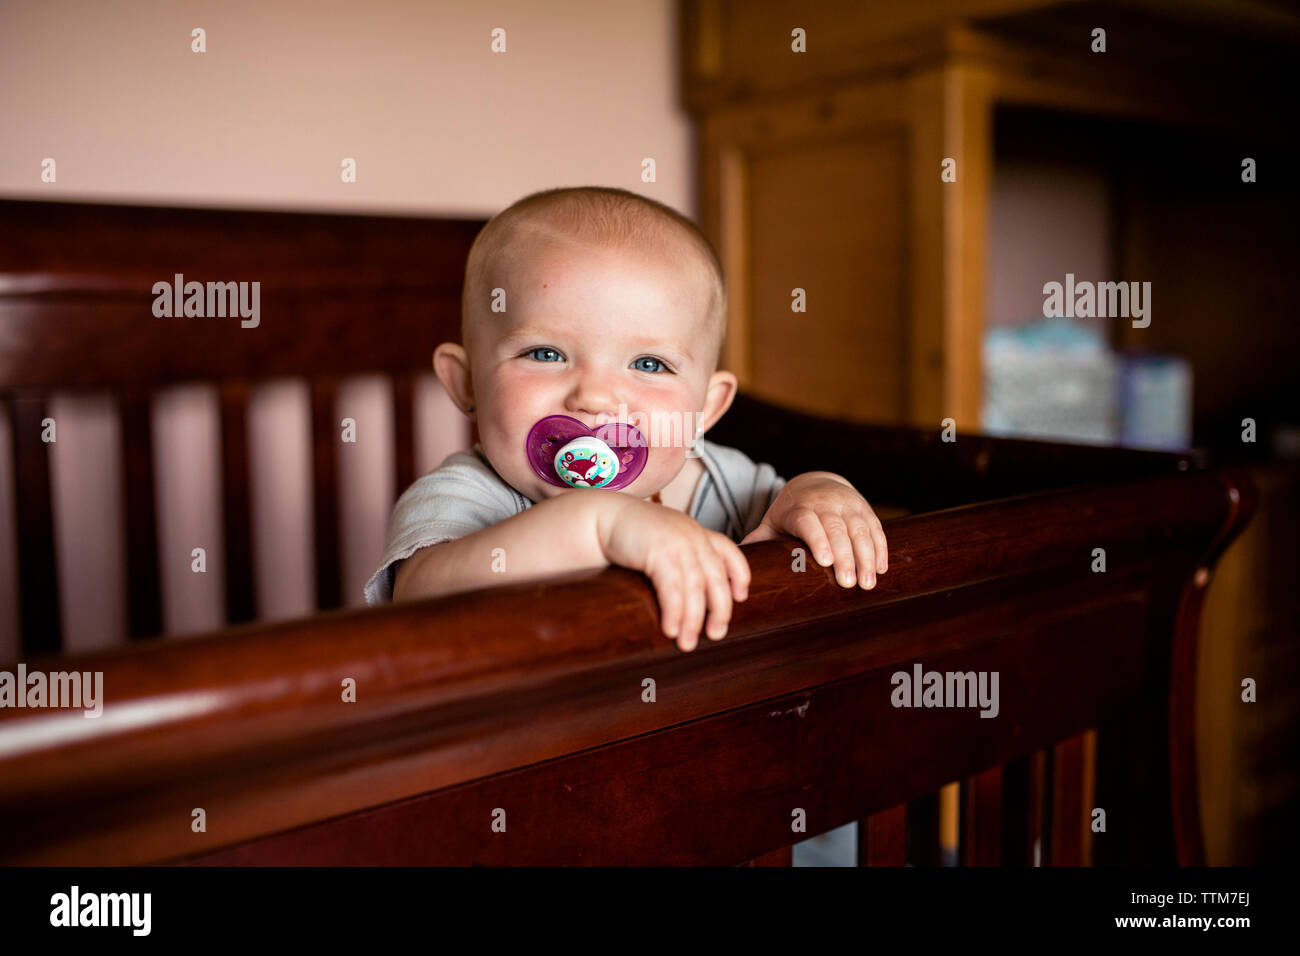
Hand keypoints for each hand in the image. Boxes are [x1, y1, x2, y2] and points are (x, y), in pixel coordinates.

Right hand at [597, 495, 750, 651]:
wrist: (603, 517)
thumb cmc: (633, 535)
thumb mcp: (666, 538)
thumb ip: (683, 555)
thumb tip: (694, 595)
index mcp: (697, 532)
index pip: (730, 551)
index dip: (739, 575)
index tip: (741, 597)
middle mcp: (692, 536)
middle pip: (716, 577)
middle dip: (719, 609)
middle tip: (716, 634)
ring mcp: (677, 543)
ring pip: (695, 587)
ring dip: (693, 619)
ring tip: (687, 643)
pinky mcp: (658, 552)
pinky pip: (673, 588)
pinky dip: (674, 611)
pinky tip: (671, 628)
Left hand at [740, 472, 887, 589]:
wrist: (817, 482)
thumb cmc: (791, 511)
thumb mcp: (773, 522)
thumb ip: (758, 540)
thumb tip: (737, 561)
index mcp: (800, 508)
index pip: (809, 522)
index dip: (818, 539)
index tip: (826, 560)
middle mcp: (826, 504)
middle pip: (837, 529)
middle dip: (845, 556)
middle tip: (848, 583)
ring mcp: (848, 506)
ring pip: (860, 530)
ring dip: (866, 557)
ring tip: (868, 583)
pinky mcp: (865, 510)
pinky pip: (875, 529)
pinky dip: (880, 549)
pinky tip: (881, 569)